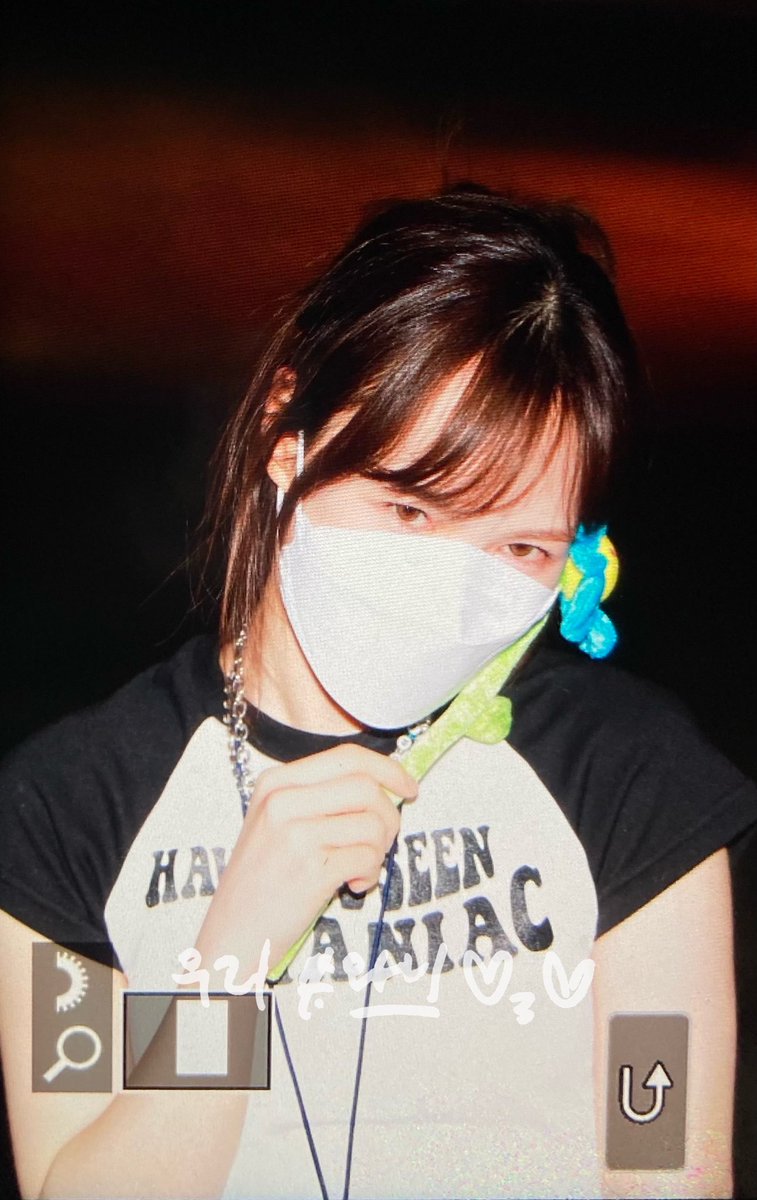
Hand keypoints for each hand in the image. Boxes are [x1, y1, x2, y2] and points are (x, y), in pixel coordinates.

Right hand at [195, 744, 418, 976]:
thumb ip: (321, 798)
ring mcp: (294, 834)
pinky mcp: (310, 869)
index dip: (388, 769)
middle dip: (389, 815)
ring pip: (373, 823)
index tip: (408, 788)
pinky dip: (370, 874)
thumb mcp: (277, 823)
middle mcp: (282, 801)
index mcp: (275, 783)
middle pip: (366, 786)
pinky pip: (368, 857)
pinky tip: (350, 885)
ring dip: (378, 850)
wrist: (232, 933)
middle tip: (382, 841)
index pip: (347, 757)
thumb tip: (385, 785)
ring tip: (358, 868)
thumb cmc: (263, 879)